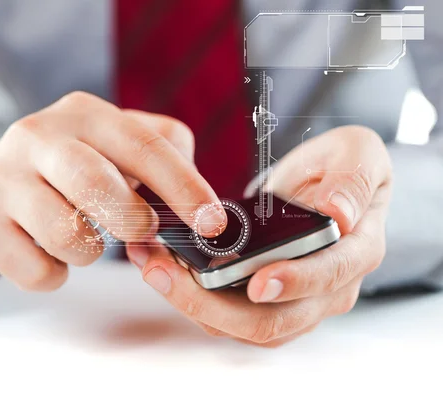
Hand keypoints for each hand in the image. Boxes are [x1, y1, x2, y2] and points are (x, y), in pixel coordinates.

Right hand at [0, 91, 224, 291]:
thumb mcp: (115, 146)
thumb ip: (165, 156)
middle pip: (97, 184)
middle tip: (141, 233)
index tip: (212, 222)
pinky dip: (55, 274)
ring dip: (89, 252)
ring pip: (67, 236)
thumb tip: (201, 199)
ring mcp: (0, 177)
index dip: (184, 186)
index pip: (142, 145)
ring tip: (82, 238)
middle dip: (131, 220)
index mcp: (82, 113)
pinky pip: (38, 271)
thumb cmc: (71, 169)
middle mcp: (36, 135)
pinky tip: (47, 252)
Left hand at [127, 125, 392, 346]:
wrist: (323, 183)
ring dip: (190, 301)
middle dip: (212, 302)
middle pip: (270, 320)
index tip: (258, 281)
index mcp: (355, 253)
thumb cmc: (342, 167)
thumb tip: (341, 214)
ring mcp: (291, 302)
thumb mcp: (358, 154)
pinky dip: (189, 295)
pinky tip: (159, 265)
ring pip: (238, 325)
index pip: (327, 278)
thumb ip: (354, 179)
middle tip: (165, 271)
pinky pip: (223, 312)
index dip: (294, 282)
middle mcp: (325, 290)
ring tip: (150, 265)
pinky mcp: (260, 302)